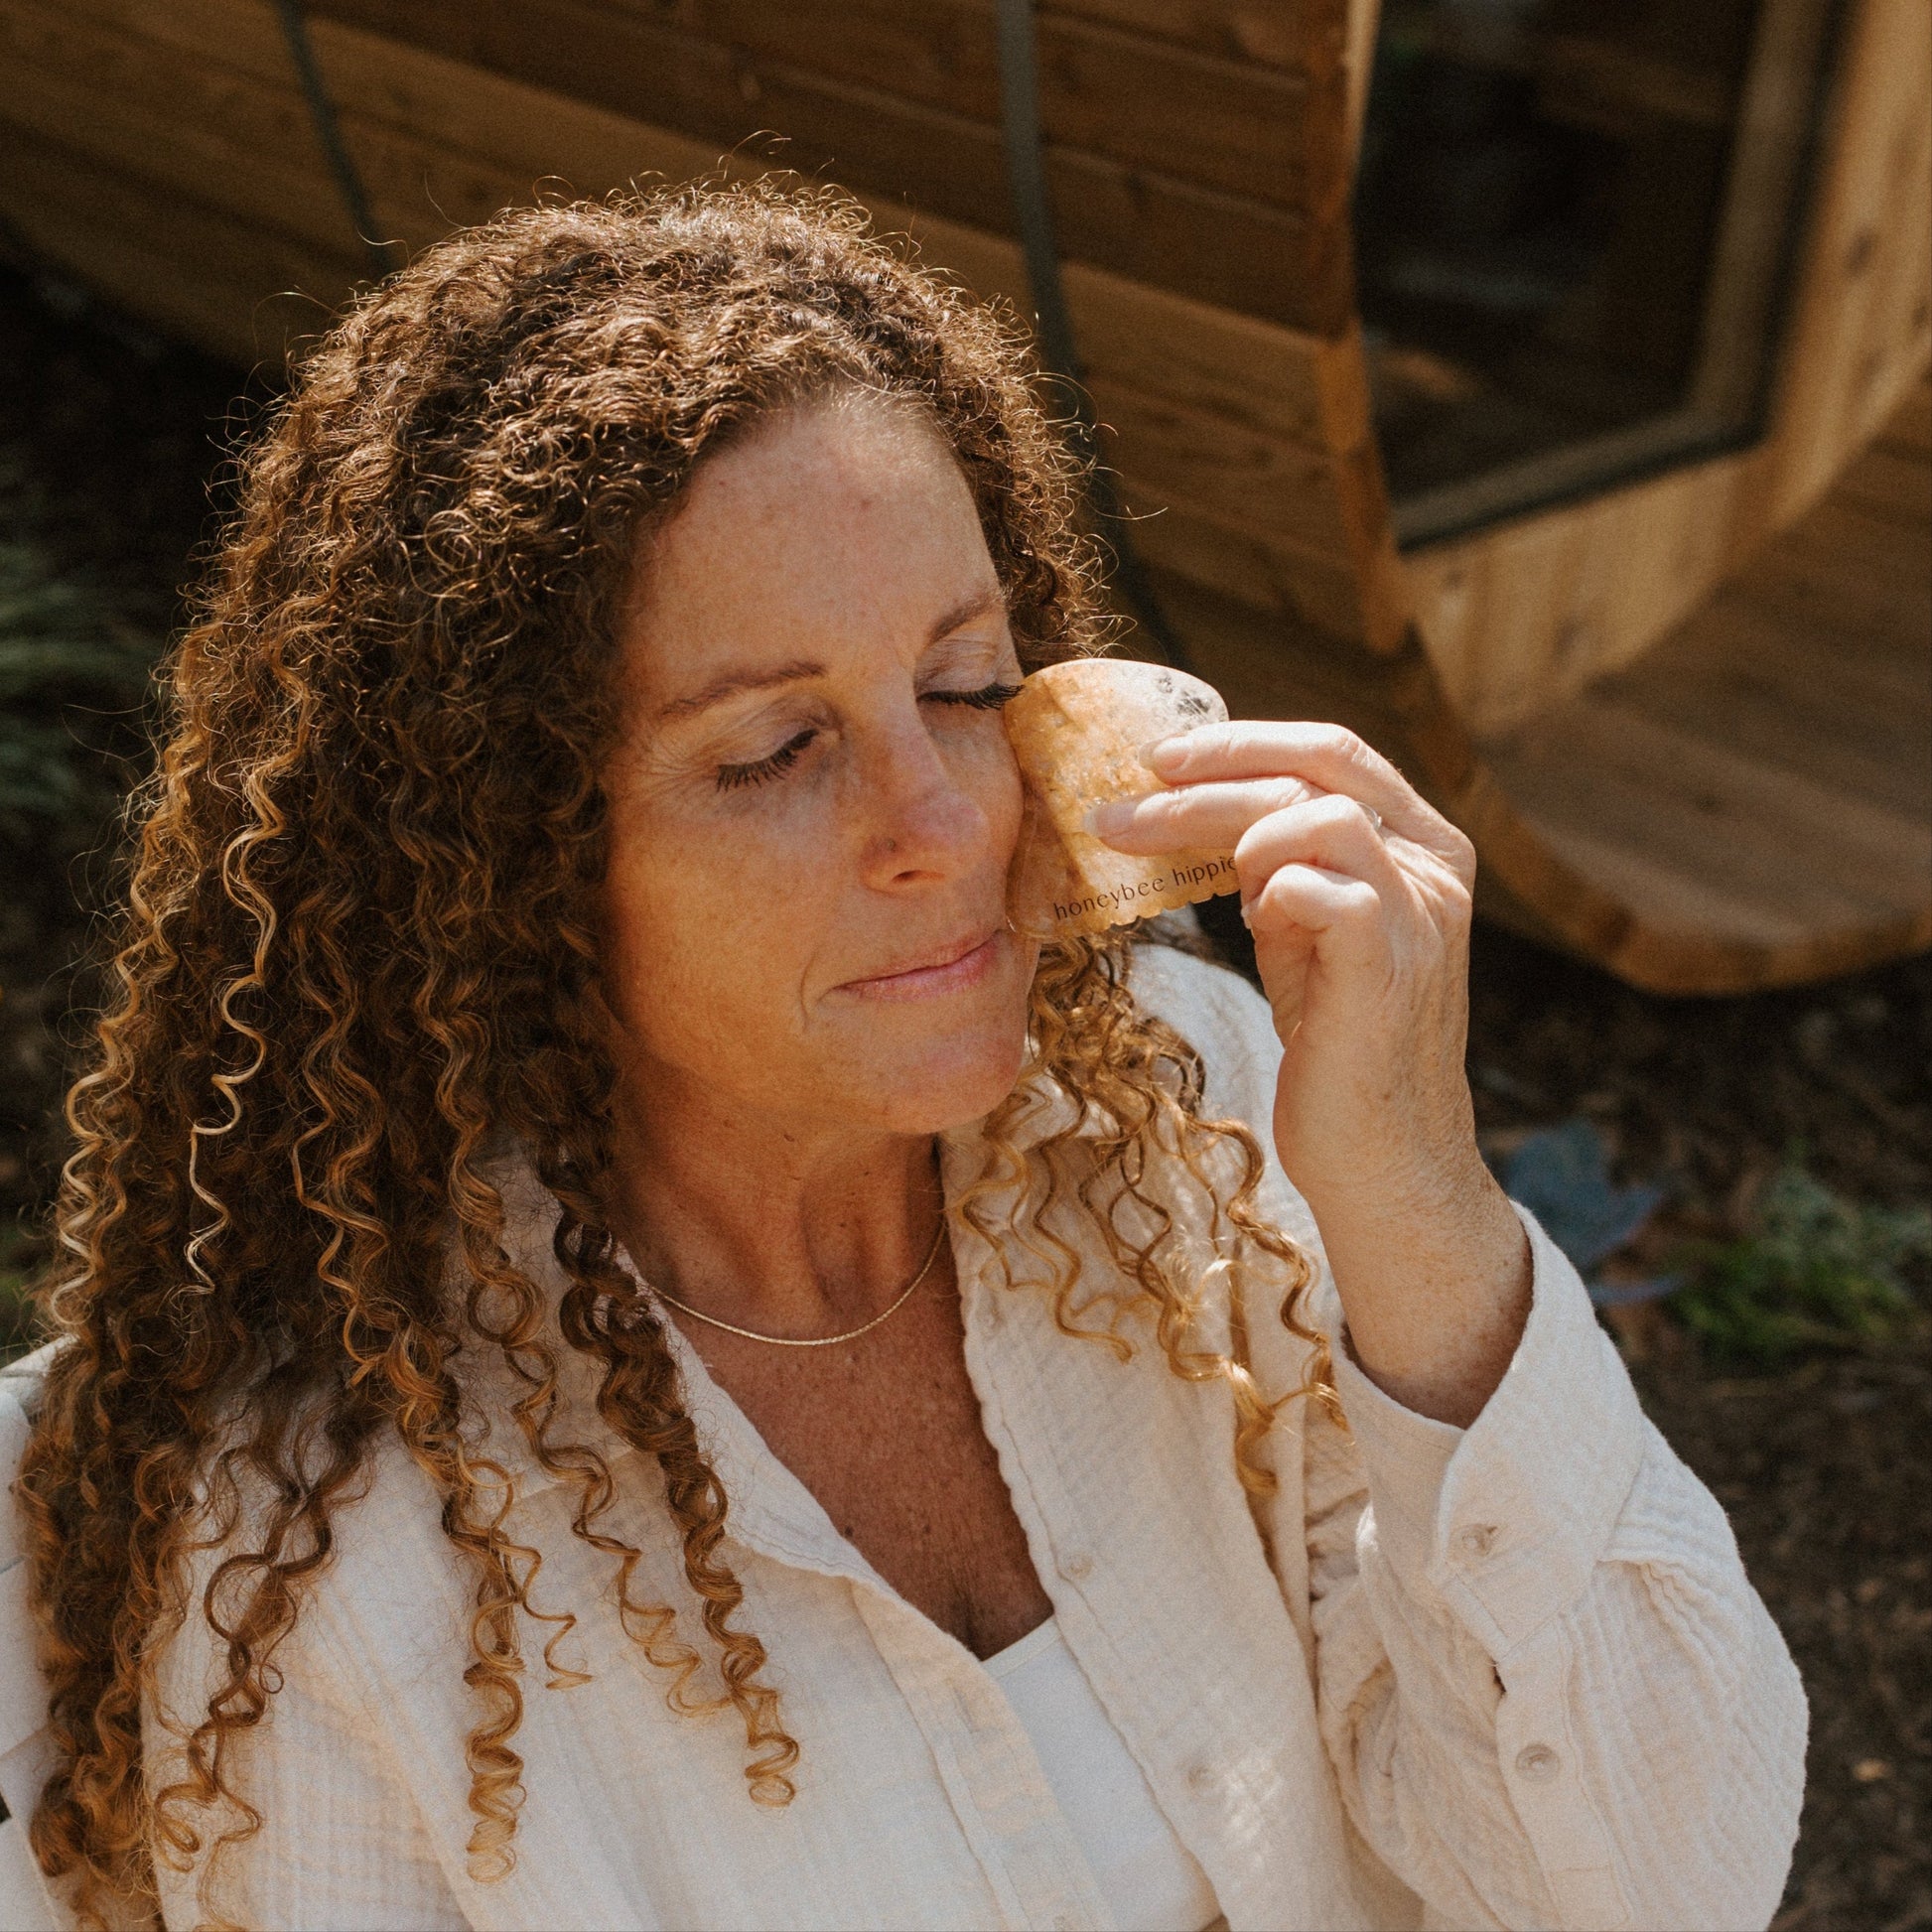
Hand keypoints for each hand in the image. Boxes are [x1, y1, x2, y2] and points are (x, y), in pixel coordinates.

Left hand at [1092, 722, 1528, 1424]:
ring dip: (1225, 826)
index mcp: (1420, 845)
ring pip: (1320, 815)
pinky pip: (1332, 891)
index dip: (1243, 742)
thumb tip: (1204, 814)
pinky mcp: (1391, 969)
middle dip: (1215, 767)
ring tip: (1173, 866)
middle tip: (1131, 791)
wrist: (1381, 1159)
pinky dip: (1274, 888)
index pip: (1333, 751)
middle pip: (1322, 765)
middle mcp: (1434, 868)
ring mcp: (1422, 916)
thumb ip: (1275, 870)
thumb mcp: (1303, 937)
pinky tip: (1247, 916)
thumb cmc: (1336, 1046)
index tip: (1159, 759)